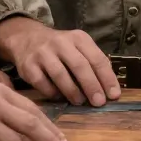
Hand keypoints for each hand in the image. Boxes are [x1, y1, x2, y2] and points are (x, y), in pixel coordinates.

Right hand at [0, 17, 120, 105]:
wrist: (26, 38)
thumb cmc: (59, 48)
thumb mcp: (78, 46)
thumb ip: (93, 62)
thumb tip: (109, 86)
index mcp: (78, 38)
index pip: (96, 58)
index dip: (107, 78)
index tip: (114, 95)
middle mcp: (60, 43)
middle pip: (79, 65)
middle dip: (91, 86)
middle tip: (99, 102)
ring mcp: (42, 53)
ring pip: (60, 75)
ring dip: (72, 91)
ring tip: (80, 102)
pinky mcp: (28, 66)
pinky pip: (42, 83)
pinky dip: (52, 93)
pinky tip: (59, 97)